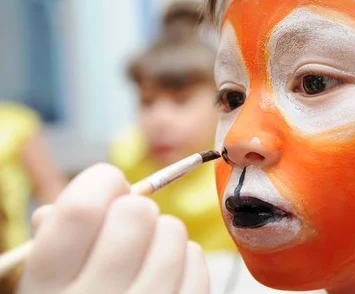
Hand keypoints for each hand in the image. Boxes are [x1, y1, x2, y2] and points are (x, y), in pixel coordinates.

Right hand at [18, 163, 209, 293]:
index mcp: (48, 285)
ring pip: (174, 233)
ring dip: (164, 233)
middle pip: (137, 215)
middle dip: (136, 209)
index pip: (81, 209)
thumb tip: (93, 194)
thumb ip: (57, 237)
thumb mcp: (46, 282)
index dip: (102, 182)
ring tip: (148, 254)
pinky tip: (168, 273)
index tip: (111, 185)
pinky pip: (197, 261)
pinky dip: (186, 258)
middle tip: (129, 225)